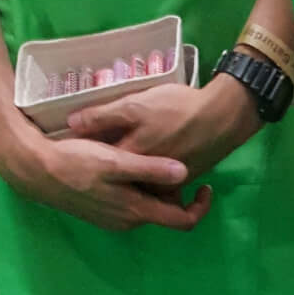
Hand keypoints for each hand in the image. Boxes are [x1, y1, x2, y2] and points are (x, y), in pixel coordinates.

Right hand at [0, 125, 211, 231]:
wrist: (38, 172)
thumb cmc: (77, 163)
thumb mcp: (116, 162)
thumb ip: (150, 168)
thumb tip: (184, 173)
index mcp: (138, 212)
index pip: (183, 221)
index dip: (200, 206)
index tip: (206, 185)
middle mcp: (130, 221)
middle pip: (166, 210)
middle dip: (175, 191)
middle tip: (174, 161)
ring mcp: (115, 219)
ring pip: (147, 206)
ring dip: (155, 188)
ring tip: (153, 159)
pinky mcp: (103, 212)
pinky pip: (131, 203)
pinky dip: (138, 188)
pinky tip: (130, 165)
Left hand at [67, 76, 260, 179]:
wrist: (222, 118)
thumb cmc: (177, 109)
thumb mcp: (135, 105)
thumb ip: (103, 117)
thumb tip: (71, 124)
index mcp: (130, 161)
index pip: (98, 164)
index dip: (85, 154)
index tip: (75, 146)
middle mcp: (147, 180)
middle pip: (120, 182)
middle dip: (109, 175)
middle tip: (99, 159)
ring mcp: (167, 184)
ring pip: (142, 189)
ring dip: (133, 182)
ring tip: (125, 166)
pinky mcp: (184, 182)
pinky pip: (163, 189)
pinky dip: (155, 182)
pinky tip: (152, 166)